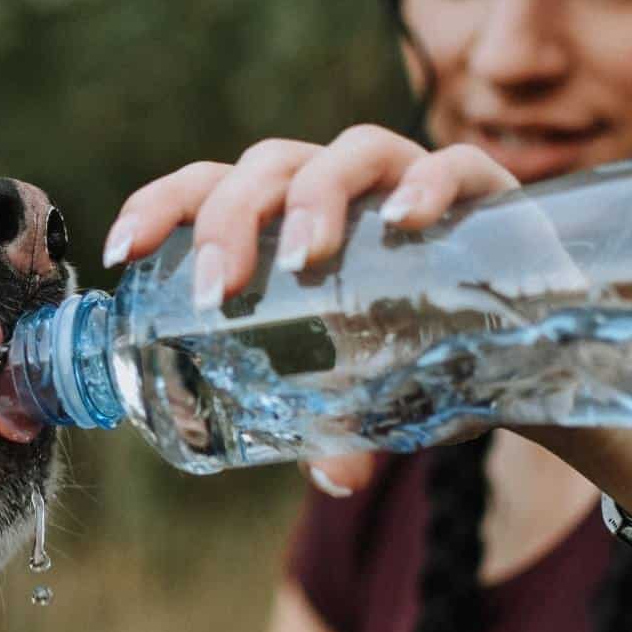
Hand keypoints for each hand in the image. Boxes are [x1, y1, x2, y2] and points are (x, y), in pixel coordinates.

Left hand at [102, 126, 519, 494]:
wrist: (509, 331)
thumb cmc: (404, 346)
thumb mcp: (354, 390)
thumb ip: (333, 427)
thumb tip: (333, 478)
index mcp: (278, 222)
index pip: (206, 189)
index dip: (159, 207)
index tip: (122, 251)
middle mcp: (332, 188)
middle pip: (267, 169)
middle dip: (231, 220)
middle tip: (219, 290)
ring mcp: (403, 180)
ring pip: (348, 153)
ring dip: (316, 198)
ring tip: (304, 258)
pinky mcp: (478, 188)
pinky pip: (454, 165)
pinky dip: (428, 183)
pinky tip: (407, 219)